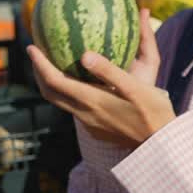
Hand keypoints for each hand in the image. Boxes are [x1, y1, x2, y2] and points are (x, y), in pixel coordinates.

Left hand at [27, 9, 175, 147]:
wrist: (160, 145)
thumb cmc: (153, 112)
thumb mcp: (135, 87)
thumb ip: (109, 71)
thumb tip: (84, 55)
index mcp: (91, 101)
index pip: (54, 81)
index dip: (39, 64)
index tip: (32, 47)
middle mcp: (85, 114)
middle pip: (50, 93)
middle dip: (39, 73)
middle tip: (36, 53)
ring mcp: (90, 123)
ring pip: (61, 102)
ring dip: (52, 84)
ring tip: (53, 65)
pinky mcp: (97, 128)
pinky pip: (73, 107)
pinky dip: (67, 92)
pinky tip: (79, 82)